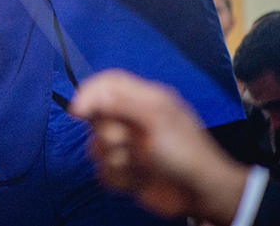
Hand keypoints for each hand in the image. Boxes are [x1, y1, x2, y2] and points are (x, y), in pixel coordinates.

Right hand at [70, 70, 247, 223]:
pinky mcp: (126, 172)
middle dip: (109, 133)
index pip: (107, 84)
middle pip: (98, 117)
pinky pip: (104, 172)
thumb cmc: (185, 151)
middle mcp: (133, 120)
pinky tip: (138, 180)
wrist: (202, 194)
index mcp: (144, 100)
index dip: (89, 93)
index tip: (77, 112)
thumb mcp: (156, 118)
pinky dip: (120, 178)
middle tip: (128, 142)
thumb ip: (120, 103)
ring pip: (97, 147)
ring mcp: (129, 147)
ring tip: (139, 165)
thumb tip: (84, 97)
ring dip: (116, 159)